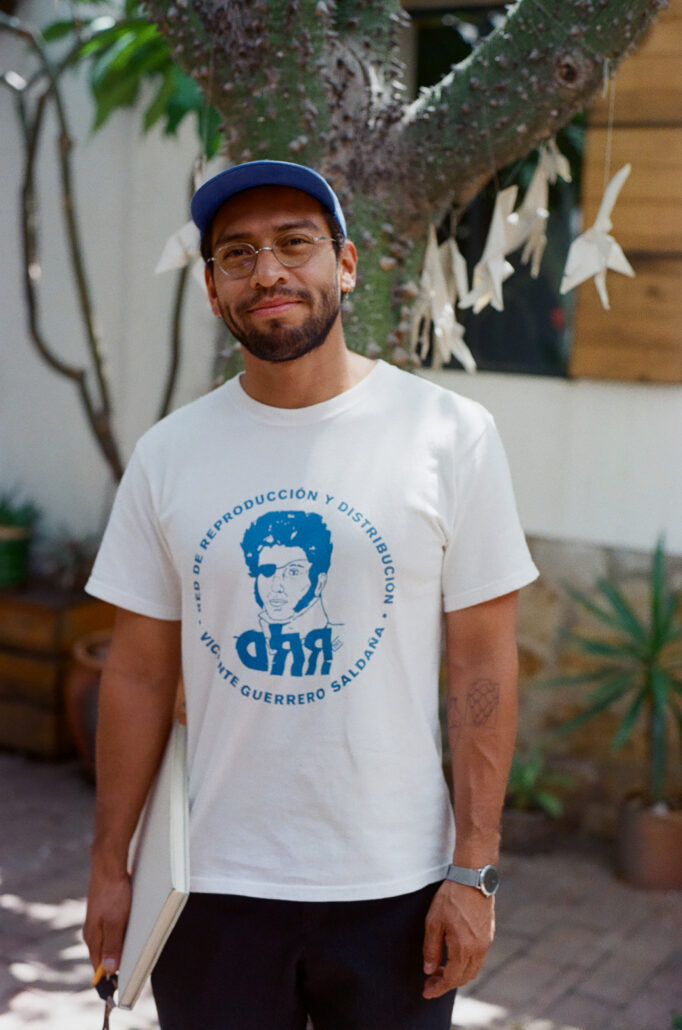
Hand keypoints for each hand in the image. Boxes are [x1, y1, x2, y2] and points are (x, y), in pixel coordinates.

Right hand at [83, 865, 131, 973]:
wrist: (108, 865)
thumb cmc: (112, 892)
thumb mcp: (116, 921)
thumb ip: (113, 945)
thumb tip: (110, 968)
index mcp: (92, 936)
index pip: (97, 964)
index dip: (106, 976)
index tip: (116, 985)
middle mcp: (91, 930)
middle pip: (102, 953)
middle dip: (112, 962)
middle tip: (126, 969)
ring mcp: (96, 919)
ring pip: (106, 940)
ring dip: (115, 947)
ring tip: (127, 951)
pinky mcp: (103, 909)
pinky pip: (109, 928)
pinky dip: (116, 933)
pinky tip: (123, 931)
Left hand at [422, 880, 494, 997]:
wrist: (473, 877)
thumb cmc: (451, 897)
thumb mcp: (433, 922)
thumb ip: (431, 948)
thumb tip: (429, 970)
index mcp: (464, 948)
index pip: (451, 979)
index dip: (438, 988)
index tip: (426, 992)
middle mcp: (478, 949)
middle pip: (463, 978)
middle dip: (446, 983)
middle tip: (430, 980)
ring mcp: (486, 942)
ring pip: (472, 969)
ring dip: (457, 974)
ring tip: (440, 969)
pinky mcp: (489, 935)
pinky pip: (478, 958)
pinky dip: (465, 964)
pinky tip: (453, 956)